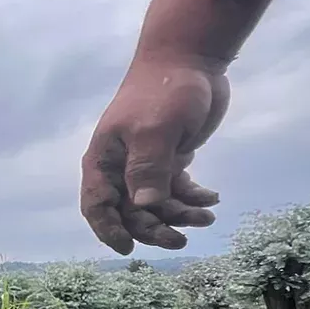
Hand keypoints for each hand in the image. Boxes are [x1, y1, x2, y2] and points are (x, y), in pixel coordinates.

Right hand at [81, 58, 226, 253]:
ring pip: (156, 204)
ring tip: (207, 216)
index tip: (129, 249)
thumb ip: (148, 169)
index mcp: (105, 159)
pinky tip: (213, 197)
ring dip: (179, 215)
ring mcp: (146, 163)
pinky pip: (176, 189)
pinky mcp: (170, 158)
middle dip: (154, 228)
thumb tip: (145, 206)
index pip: (97, 204)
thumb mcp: (155, 130)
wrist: (191, 59)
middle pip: (130, 211)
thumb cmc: (164, 91)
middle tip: (181, 240)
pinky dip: (193, 198)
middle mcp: (121, 166)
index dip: (109, 230)